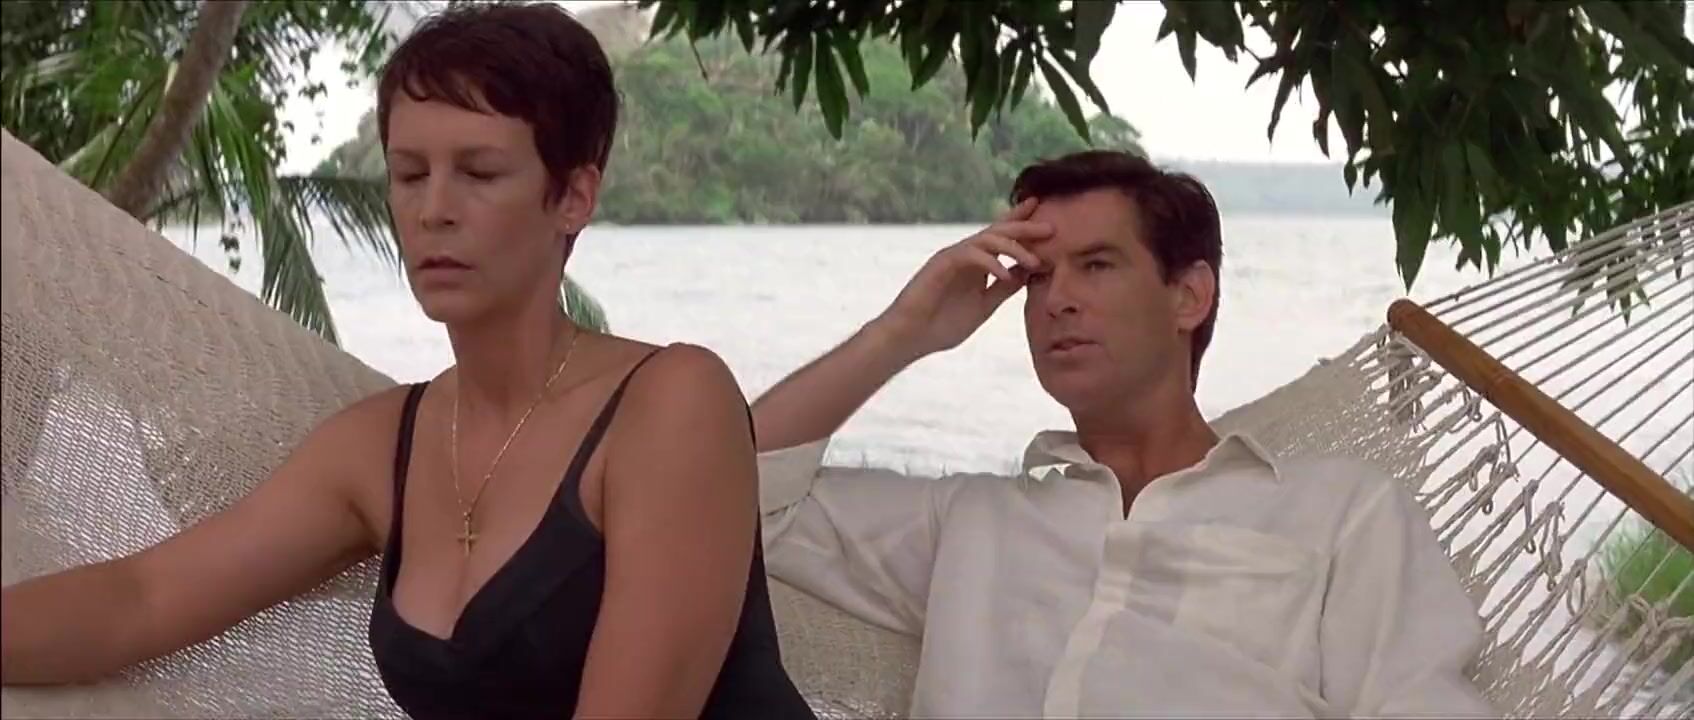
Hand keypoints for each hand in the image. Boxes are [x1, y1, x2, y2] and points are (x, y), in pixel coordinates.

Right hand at [872, 198, 1048, 359]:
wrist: (911, 337)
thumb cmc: (942, 324)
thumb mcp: (984, 305)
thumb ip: (1004, 288)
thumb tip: (1028, 273)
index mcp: (977, 263)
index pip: (1003, 238)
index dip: (1023, 225)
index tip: (1049, 219)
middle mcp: (966, 254)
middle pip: (999, 231)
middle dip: (1025, 226)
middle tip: (1051, 226)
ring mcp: (953, 257)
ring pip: (987, 239)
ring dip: (1014, 247)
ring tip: (1035, 261)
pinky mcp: (941, 264)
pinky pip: (970, 255)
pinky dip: (991, 262)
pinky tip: (1005, 273)